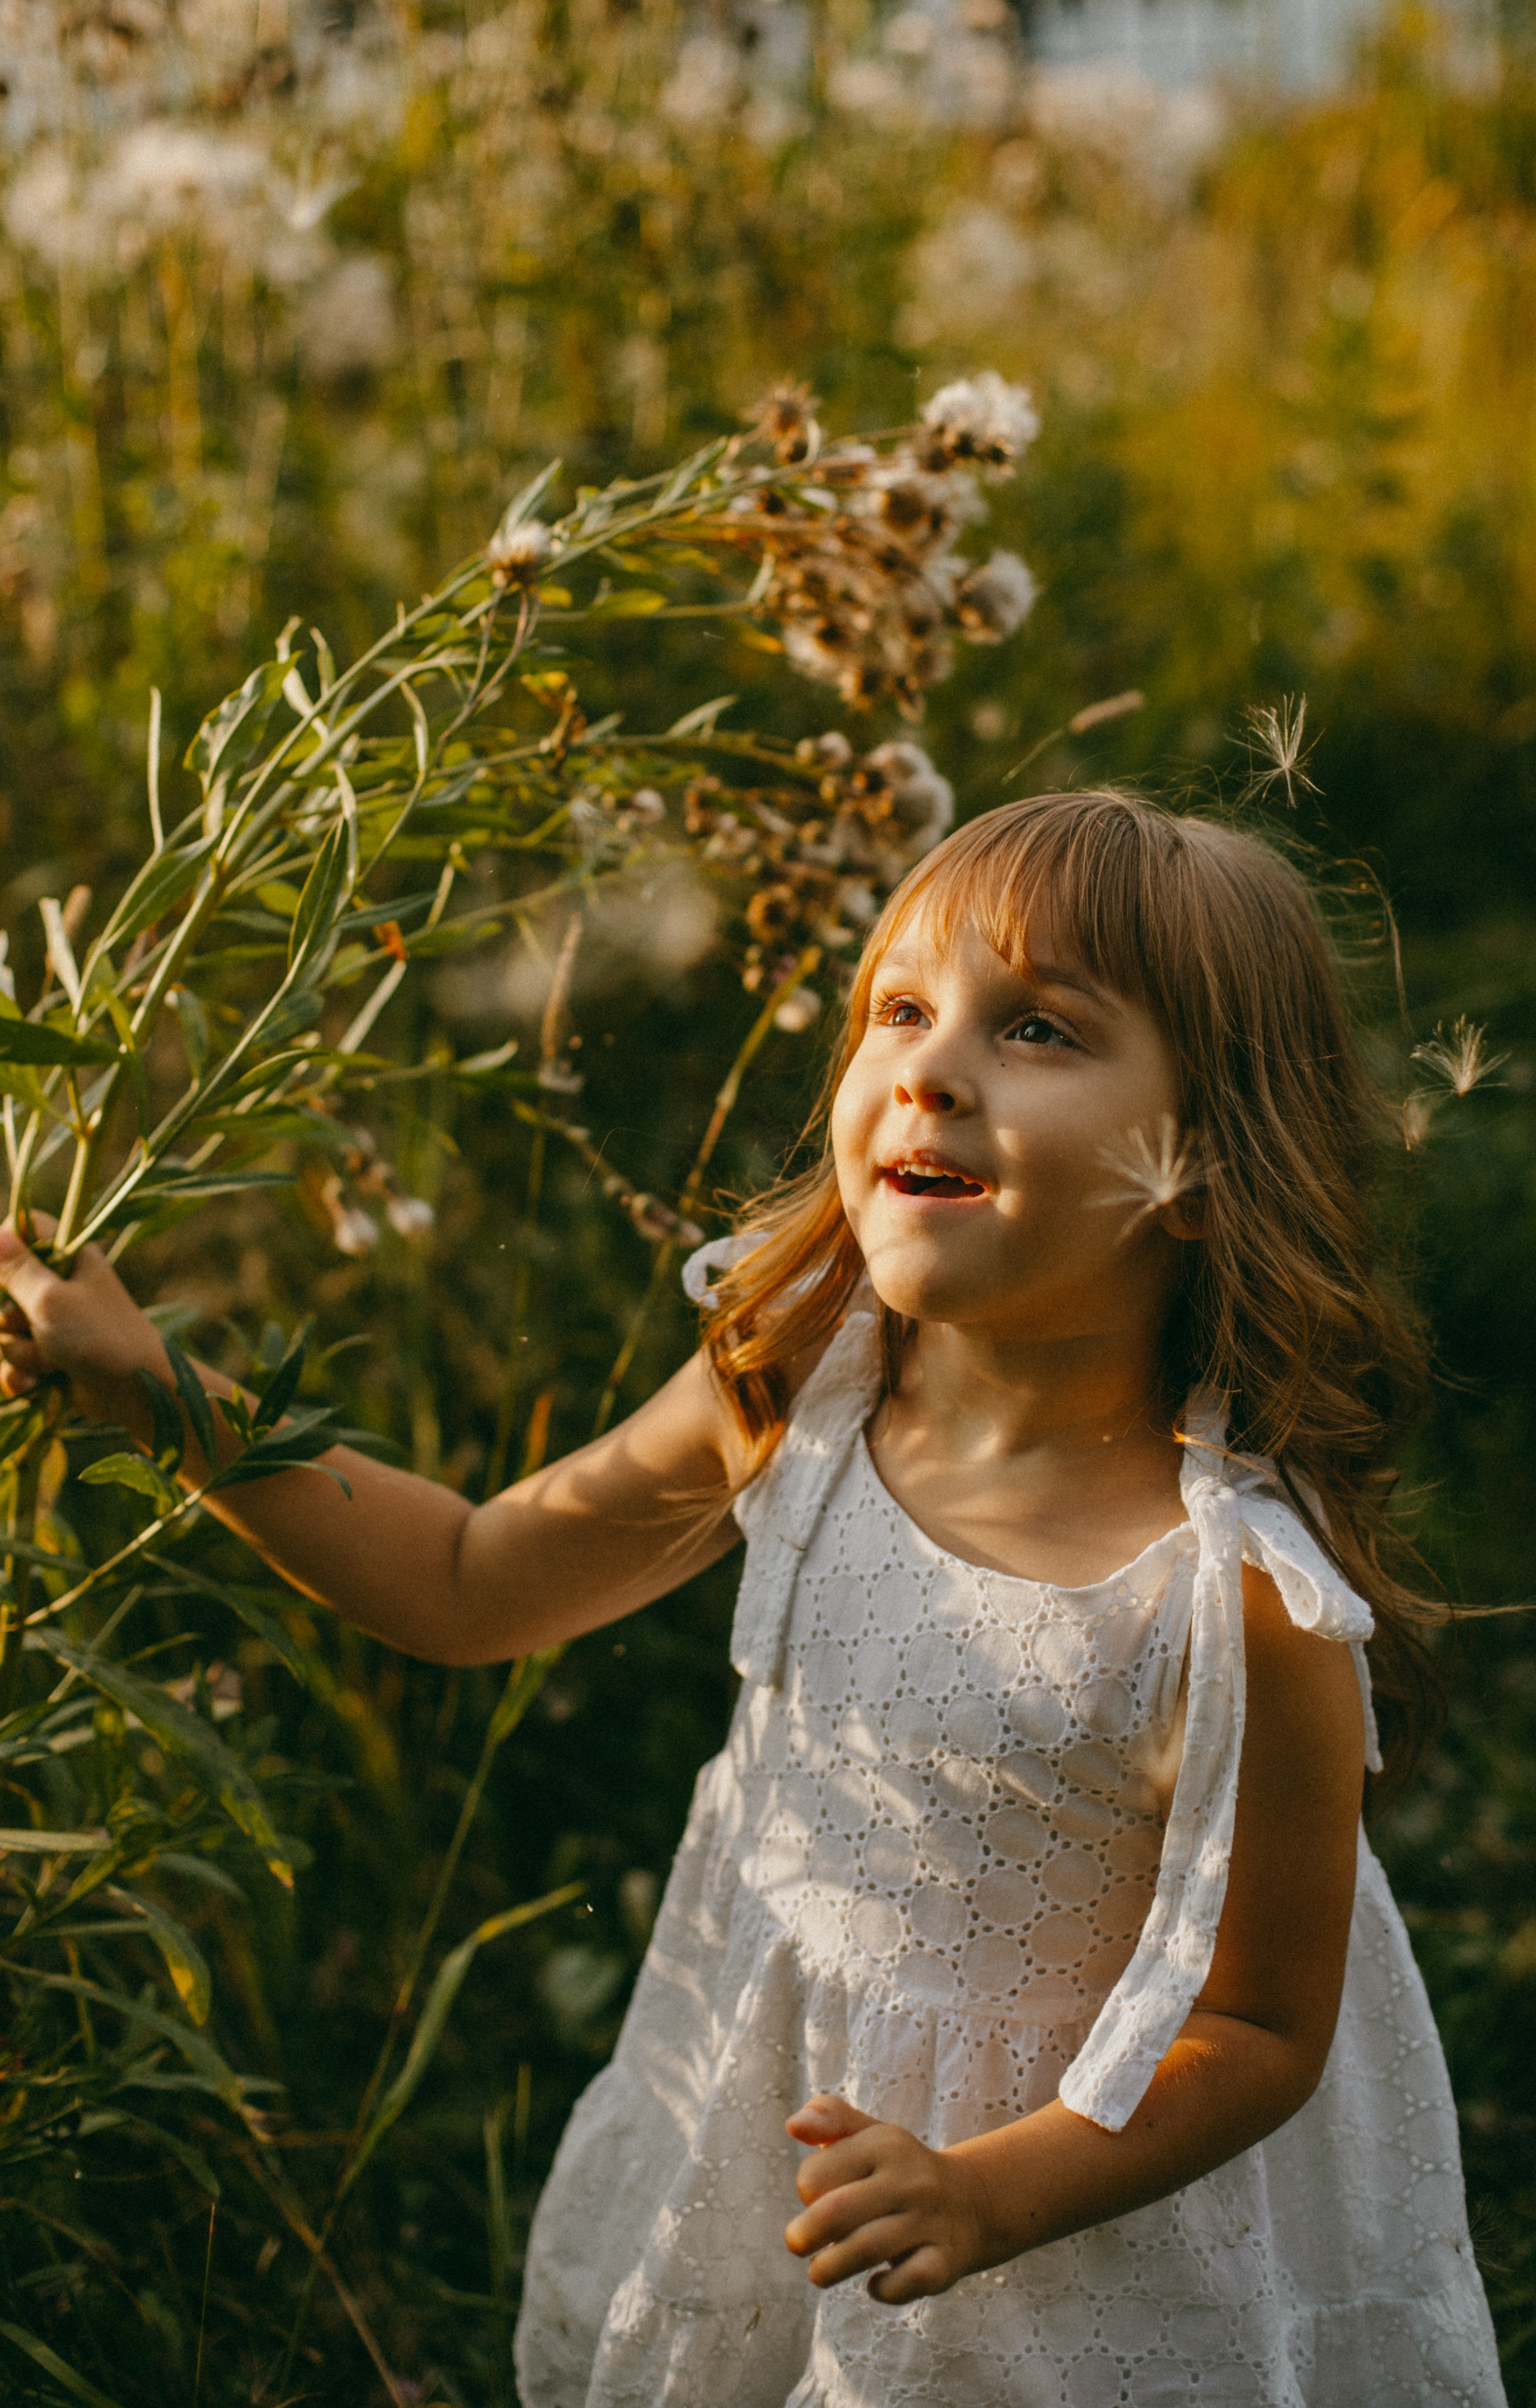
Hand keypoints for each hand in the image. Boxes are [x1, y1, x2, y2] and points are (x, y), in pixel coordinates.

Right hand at [0, 1220, 167, 1429]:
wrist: (135, 1392)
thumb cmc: (99, 1336)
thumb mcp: (52, 1298)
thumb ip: (18, 1269)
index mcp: (69, 1258)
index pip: (25, 1229)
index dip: (5, 1245)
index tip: (2, 1273)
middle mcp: (60, 1286)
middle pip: (3, 1288)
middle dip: (12, 1317)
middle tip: (36, 1325)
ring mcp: (52, 1323)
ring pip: (4, 1332)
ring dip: (23, 1351)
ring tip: (54, 1359)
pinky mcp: (48, 1357)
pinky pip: (11, 1363)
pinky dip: (22, 1375)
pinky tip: (38, 1382)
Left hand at [784, 2093, 994, 2304]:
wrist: (971, 2201)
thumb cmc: (898, 2168)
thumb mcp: (868, 2133)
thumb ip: (828, 2118)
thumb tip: (794, 2126)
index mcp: (885, 2143)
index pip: (818, 2174)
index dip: (807, 2189)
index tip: (816, 2196)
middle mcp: (910, 2179)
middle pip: (837, 2213)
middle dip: (806, 2234)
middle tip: (796, 2244)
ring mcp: (930, 2221)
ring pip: (867, 2248)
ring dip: (830, 2268)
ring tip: (818, 2273)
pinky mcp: (944, 2261)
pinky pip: (906, 2282)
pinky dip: (883, 2289)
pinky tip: (873, 2284)